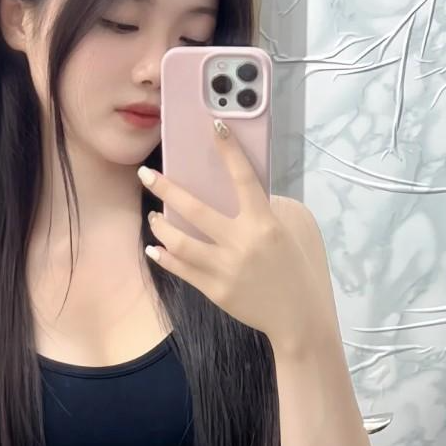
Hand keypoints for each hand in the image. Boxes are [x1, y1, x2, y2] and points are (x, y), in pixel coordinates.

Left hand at [138, 119, 320, 349]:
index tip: (215, 127)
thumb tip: (243, 195)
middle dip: (166, 189)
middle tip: (146, 175)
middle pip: (195, 210)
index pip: (244, 178)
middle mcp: (242, 242)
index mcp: (265, 223)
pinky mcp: (215, 289)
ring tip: (154, 217)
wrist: (297, 318)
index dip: (230, 151)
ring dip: (161, 226)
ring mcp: (225, 268)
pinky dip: (164, 257)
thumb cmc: (298, 270)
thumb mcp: (295, 230)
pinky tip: (154, 248)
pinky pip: (181, 269)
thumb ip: (270, 209)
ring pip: (180, 242)